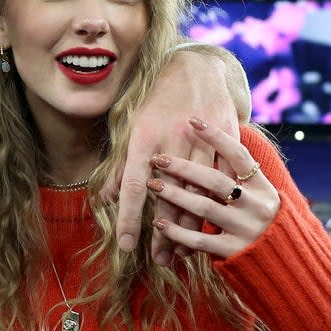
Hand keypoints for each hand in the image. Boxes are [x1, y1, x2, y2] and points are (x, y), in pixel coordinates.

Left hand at [101, 47, 241, 263]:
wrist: (198, 70)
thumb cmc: (157, 102)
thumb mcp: (132, 128)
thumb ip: (121, 166)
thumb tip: (105, 199)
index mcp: (144, 138)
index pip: (133, 186)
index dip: (130, 218)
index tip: (126, 246)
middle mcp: (172, 142)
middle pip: (168, 197)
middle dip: (164, 233)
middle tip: (159, 260)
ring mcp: (201, 142)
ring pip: (198, 194)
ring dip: (190, 227)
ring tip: (181, 253)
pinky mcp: (225, 142)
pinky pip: (222, 182)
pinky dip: (216, 206)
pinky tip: (209, 228)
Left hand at [145, 116, 278, 257]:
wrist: (287, 264)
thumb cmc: (262, 223)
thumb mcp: (259, 196)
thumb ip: (238, 177)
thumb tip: (208, 146)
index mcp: (263, 187)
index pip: (239, 155)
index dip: (216, 136)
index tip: (192, 120)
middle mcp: (257, 206)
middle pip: (215, 180)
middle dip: (183, 168)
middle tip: (158, 159)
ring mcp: (247, 229)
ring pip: (204, 208)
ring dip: (175, 195)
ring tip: (152, 186)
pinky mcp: (235, 252)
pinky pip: (200, 240)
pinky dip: (177, 231)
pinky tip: (159, 223)